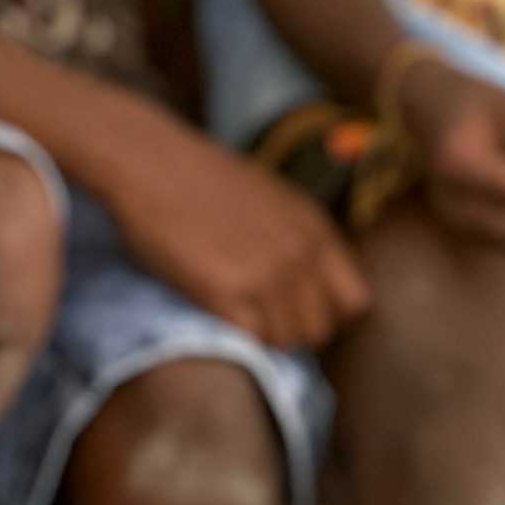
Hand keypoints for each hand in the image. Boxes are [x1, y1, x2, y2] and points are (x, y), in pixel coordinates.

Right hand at [102, 117, 369, 348]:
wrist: (150, 162)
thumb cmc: (202, 177)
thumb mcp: (272, 197)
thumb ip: (298, 237)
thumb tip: (309, 283)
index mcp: (314, 228)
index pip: (354, 301)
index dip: (327, 310)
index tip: (297, 306)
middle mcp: (298, 253)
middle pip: (320, 329)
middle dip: (292, 329)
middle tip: (259, 314)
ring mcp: (264, 275)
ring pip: (286, 341)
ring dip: (263, 335)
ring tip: (236, 310)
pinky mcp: (225, 292)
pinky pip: (249, 339)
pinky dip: (234, 333)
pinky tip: (215, 306)